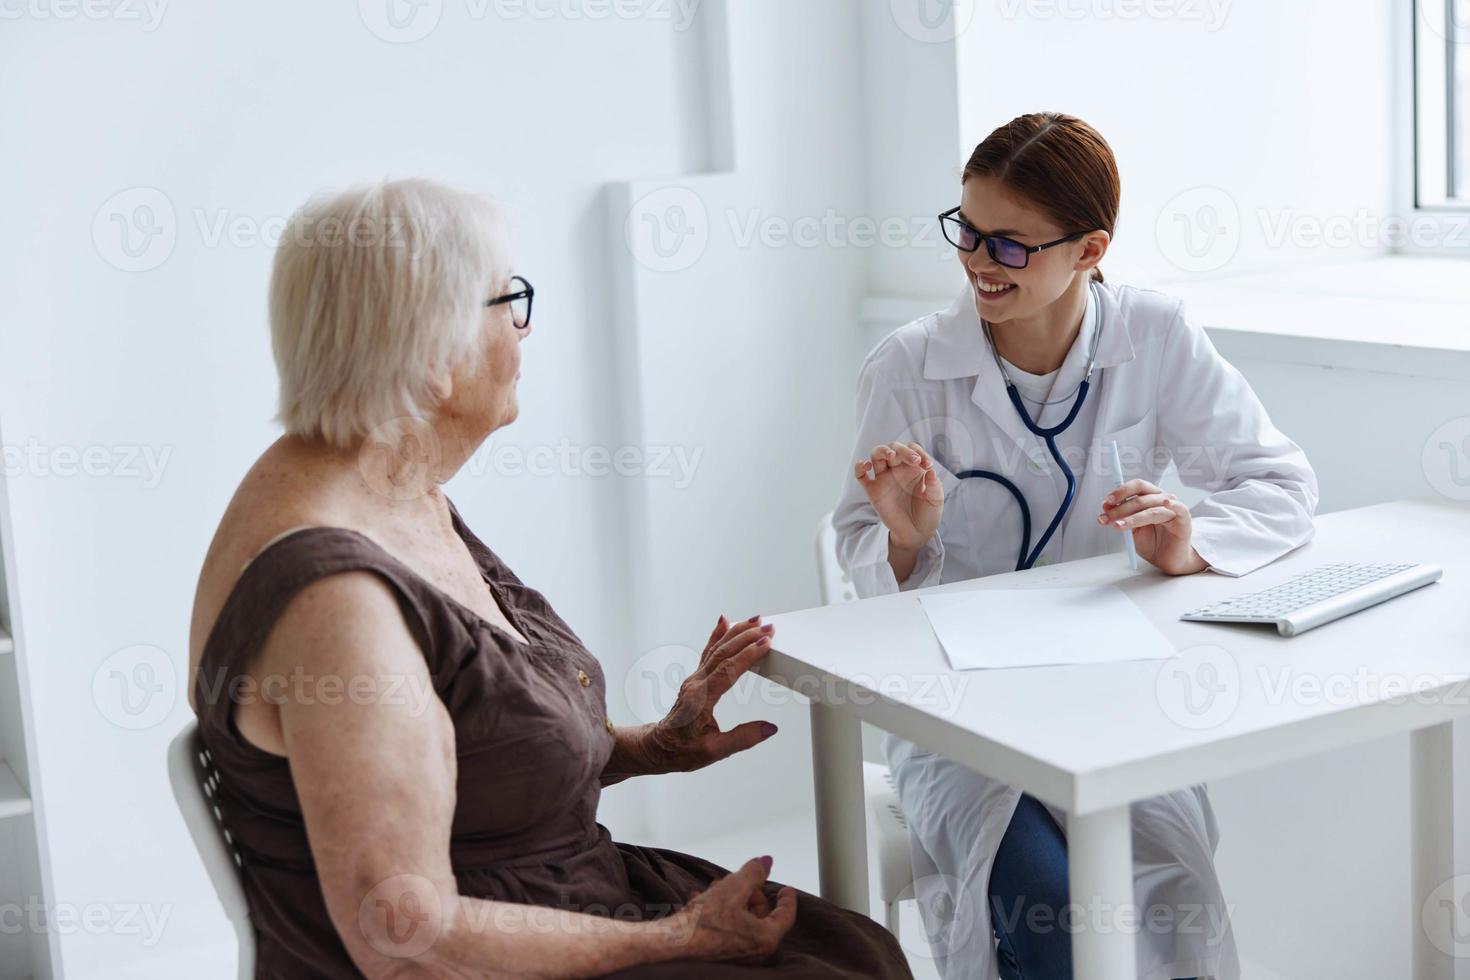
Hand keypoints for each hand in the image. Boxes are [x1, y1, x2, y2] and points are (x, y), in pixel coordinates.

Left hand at [645, 615, 779, 772]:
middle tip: (769, 627)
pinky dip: (718, 634)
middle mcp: (696, 683)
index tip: (766, 642)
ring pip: (716, 649)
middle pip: (723, 652)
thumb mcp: (714, 751)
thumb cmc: (682, 751)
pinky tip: (724, 621)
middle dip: (747, 636)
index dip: (748, 654)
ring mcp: (694, 679)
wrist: (659, 748)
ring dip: (736, 631)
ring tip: (755, 620)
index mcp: (700, 699)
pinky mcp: (696, 679)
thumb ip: (743, 738)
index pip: (727, 670)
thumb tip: (770, 728)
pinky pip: (708, 652)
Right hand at [672, 857, 796, 962]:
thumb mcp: (732, 888)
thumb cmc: (703, 923)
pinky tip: (700, 900)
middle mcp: (753, 952)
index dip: (787, 899)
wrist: (672, 945)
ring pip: (740, 920)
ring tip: (713, 888)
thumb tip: (765, 862)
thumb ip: (753, 873)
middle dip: (747, 893)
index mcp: (764, 938)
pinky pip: (724, 929)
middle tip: (736, 880)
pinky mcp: (718, 954)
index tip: (786, 889)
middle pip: (759, 915)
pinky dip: (716, 912)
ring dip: (729, 900)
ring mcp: (736, 955)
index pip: (785, 916)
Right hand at [853, 441, 942, 550]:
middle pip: (894, 448)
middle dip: (903, 450)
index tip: (927, 465)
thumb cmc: (927, 514)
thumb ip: (934, 484)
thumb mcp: (936, 499)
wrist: (916, 534)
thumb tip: (930, 470)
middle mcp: (897, 469)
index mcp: (913, 468)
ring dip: (882, 450)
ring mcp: (884, 478)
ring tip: (891, 455)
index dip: (919, 452)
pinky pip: (861, 475)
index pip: (912, 450)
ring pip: (876, 455)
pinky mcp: (873, 490)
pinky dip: (859, 467)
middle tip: (914, 460)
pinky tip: (865, 465)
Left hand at [1098, 479, 1207, 574]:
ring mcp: (1173, 508)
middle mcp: (1161, 500)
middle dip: (1120, 508)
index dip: (1120, 492)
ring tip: (1118, 526)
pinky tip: (1166, 504)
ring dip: (1132, 517)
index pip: (1136, 487)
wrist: (1168, 561)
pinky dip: (1172, 504)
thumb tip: (1107, 507)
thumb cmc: (1153, 543)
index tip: (1105, 503)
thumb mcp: (1133, 529)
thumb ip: (1123, 517)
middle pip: (1140, 497)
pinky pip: (1179, 508)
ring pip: (1151, 507)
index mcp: (1150, 498)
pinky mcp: (1184, 519)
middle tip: (1106, 518)